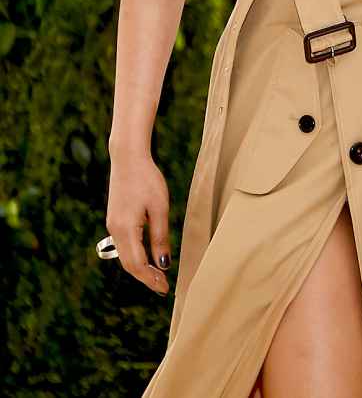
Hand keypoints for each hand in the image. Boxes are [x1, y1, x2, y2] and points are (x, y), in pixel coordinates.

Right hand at [106, 152, 171, 295]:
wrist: (128, 158)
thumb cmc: (147, 179)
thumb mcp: (159, 208)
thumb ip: (160, 237)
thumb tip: (163, 264)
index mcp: (125, 229)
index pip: (136, 265)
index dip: (150, 279)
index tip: (164, 289)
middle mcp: (115, 230)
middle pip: (128, 264)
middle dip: (145, 277)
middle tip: (163, 286)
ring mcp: (112, 225)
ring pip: (124, 256)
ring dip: (140, 268)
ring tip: (157, 276)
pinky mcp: (114, 219)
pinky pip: (124, 245)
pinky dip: (135, 255)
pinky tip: (147, 257)